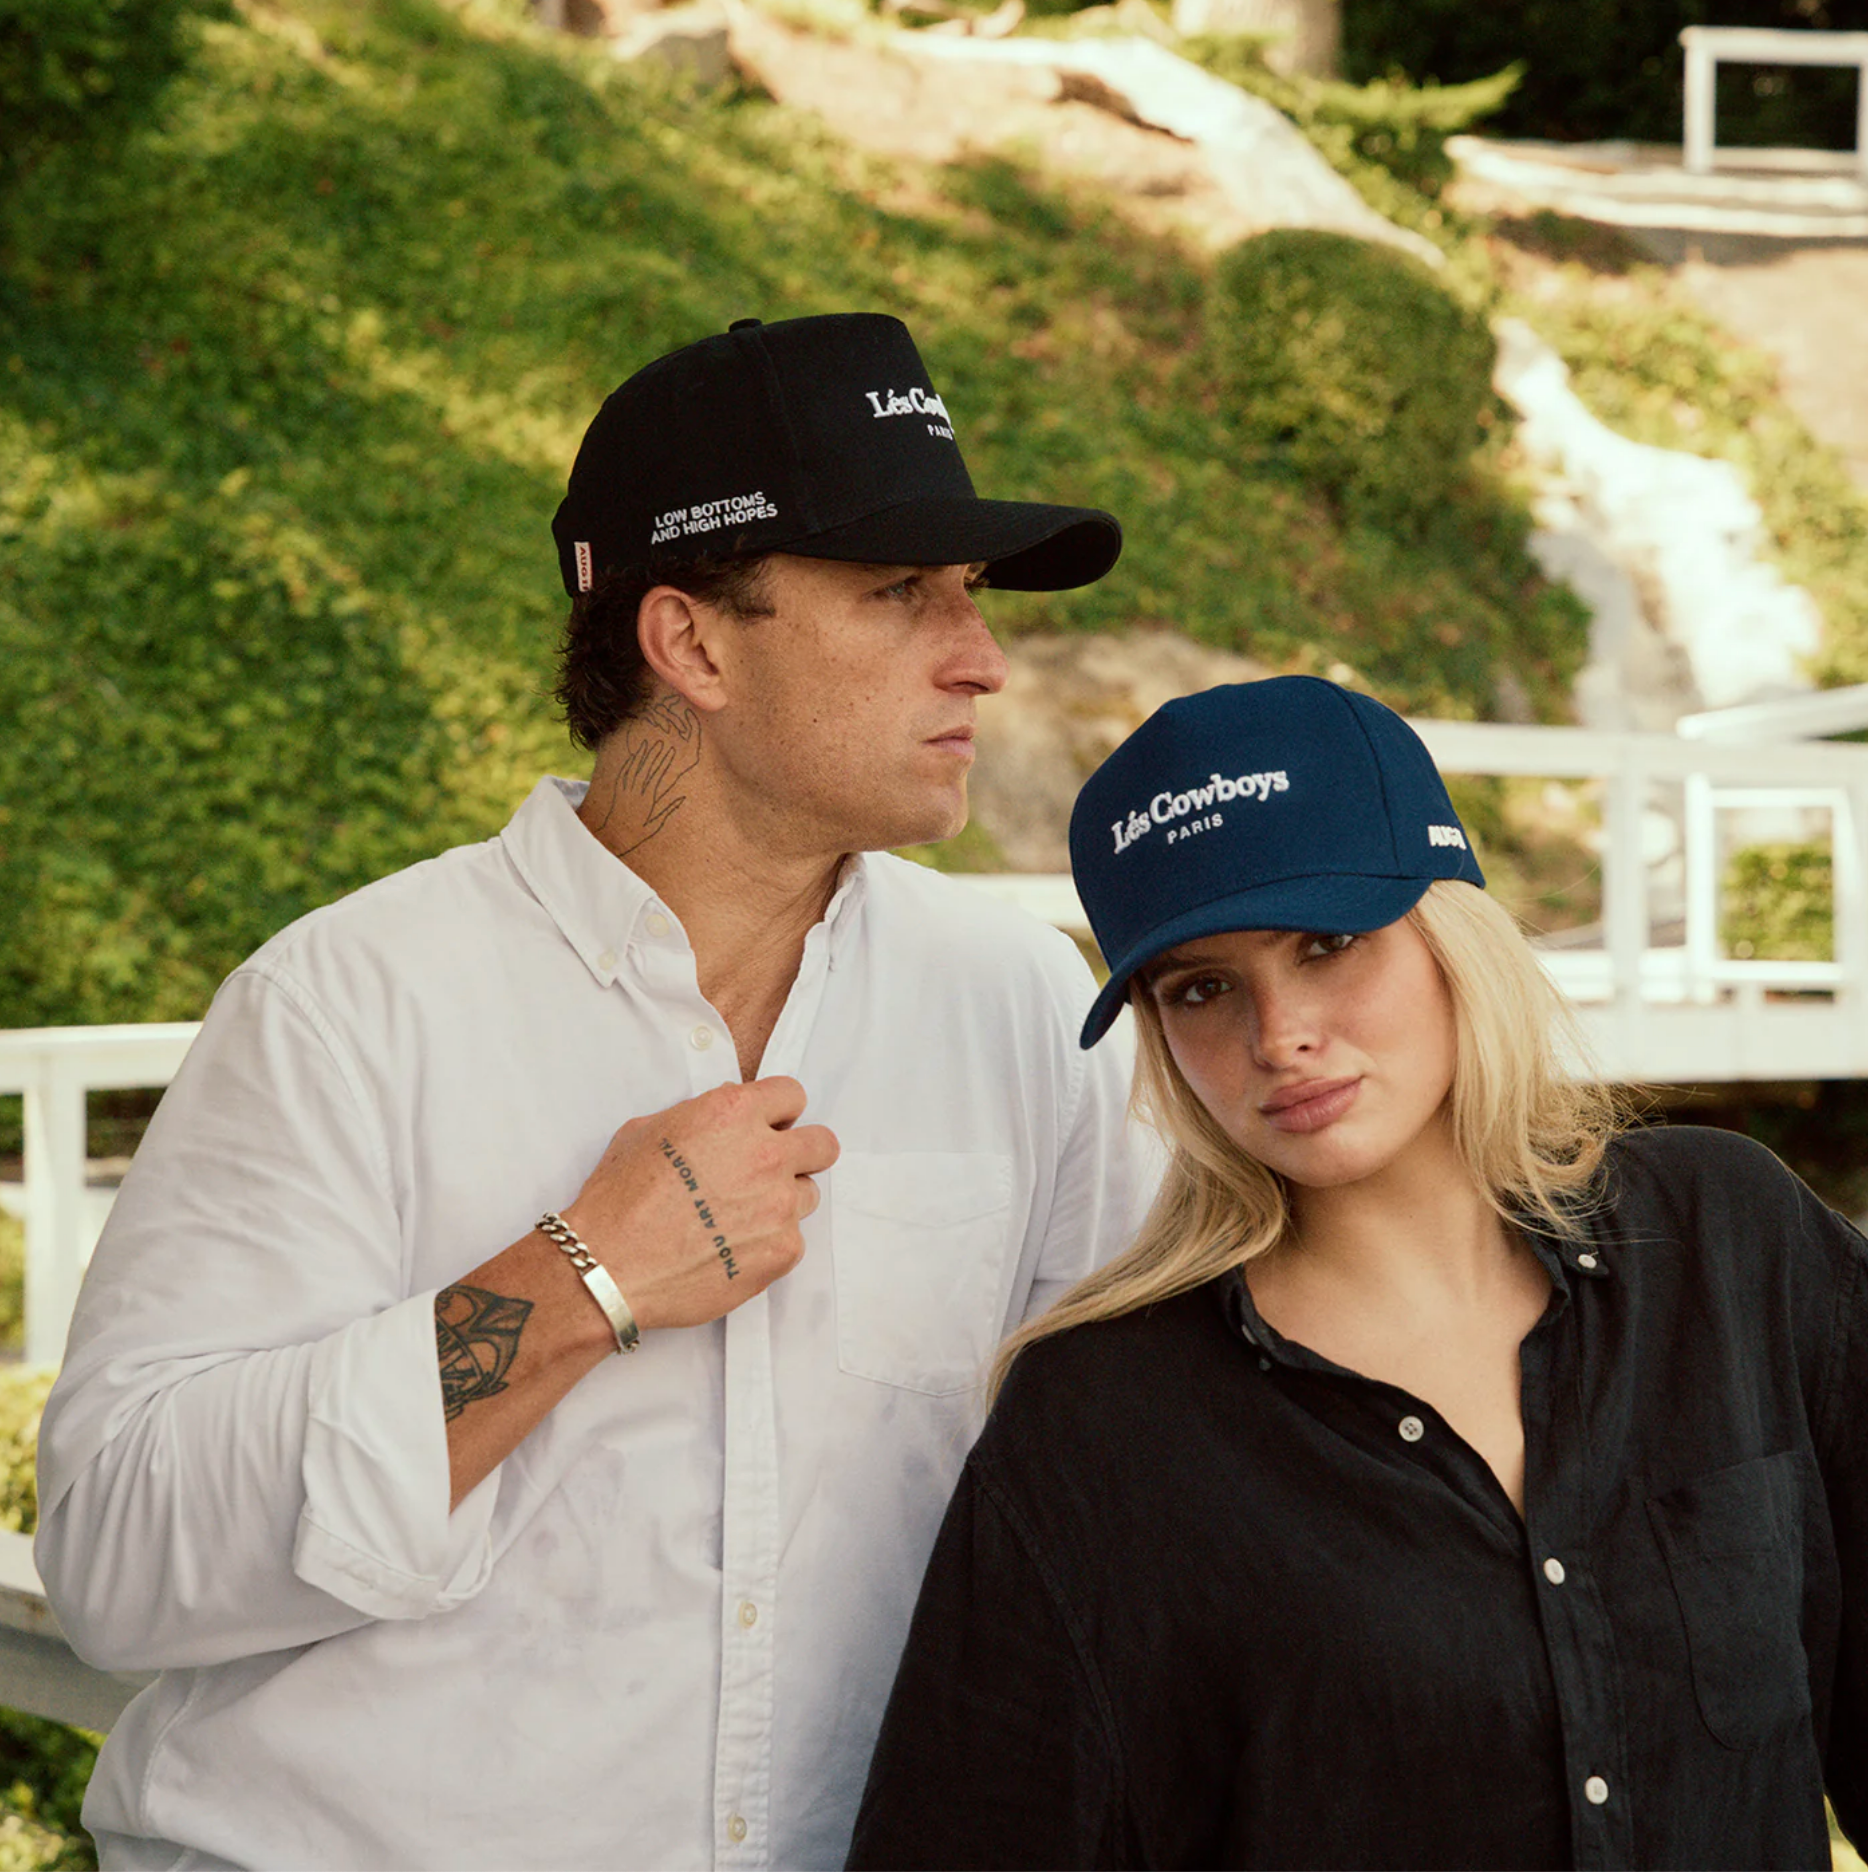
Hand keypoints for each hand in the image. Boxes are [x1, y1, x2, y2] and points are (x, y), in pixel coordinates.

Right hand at [559, 1077, 837, 1330]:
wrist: (608, 1267)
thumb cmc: (619, 1201)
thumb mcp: (647, 1130)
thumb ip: (701, 1117)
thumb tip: (726, 1122)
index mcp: (732, 1114)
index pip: (792, 1095)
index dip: (778, 1112)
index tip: (768, 1127)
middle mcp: (765, 1154)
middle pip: (822, 1144)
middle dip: (801, 1153)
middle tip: (770, 1170)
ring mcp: (779, 1205)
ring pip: (807, 1194)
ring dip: (782, 1201)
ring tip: (736, 1217)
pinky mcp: (781, 1250)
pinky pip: (793, 1238)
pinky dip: (768, 1242)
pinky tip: (731, 1248)